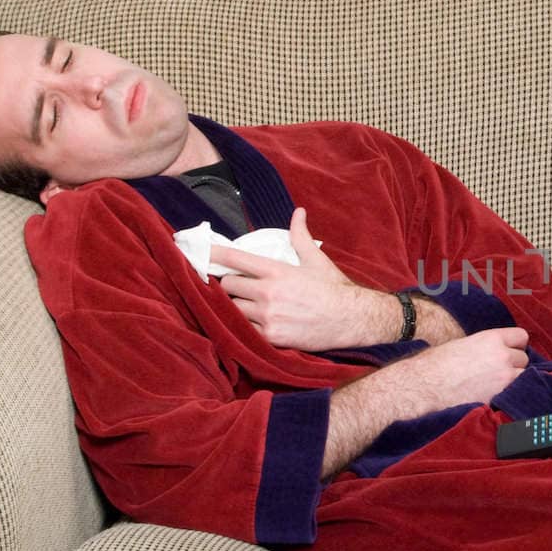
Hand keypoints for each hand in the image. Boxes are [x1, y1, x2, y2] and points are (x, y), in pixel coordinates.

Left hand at [214, 208, 381, 350]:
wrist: (353, 320)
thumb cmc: (335, 289)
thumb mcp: (317, 260)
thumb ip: (300, 236)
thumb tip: (298, 213)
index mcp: (277, 270)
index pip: (235, 258)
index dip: (213, 253)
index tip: (198, 250)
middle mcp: (268, 293)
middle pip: (227, 285)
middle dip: (230, 284)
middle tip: (239, 287)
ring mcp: (268, 317)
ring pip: (232, 309)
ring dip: (235, 307)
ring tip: (246, 306)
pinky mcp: (271, 337)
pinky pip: (243, 330)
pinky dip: (245, 326)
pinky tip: (253, 323)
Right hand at [404, 326, 530, 410]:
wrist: (424, 387)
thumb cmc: (435, 365)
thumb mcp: (461, 345)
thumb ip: (482, 347)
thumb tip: (489, 352)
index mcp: (491, 338)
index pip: (521, 336)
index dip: (517, 345)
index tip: (511, 351)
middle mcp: (502, 356)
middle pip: (524, 359)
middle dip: (515, 364)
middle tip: (500, 371)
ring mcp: (504, 378)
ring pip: (523, 377)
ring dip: (514, 381)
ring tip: (498, 385)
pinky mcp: (499, 397)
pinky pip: (513, 394)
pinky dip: (508, 396)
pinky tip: (495, 396)